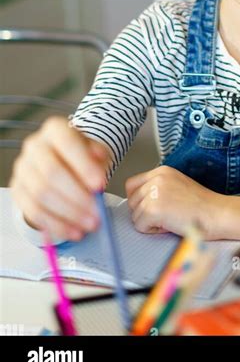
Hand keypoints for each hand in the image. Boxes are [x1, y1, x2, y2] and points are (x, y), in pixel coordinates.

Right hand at [9, 116, 111, 241]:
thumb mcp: (94, 150)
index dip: (83, 165)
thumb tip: (99, 159)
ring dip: (68, 214)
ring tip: (89, 225)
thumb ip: (98, 154)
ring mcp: (22, 169)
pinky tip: (73, 231)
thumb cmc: (80, 156)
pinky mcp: (17, 190)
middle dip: (77, 197)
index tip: (100, 185)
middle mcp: (34, 146)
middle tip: (97, 214)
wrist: (61, 161)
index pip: (67, 144)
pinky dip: (55, 225)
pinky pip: (33, 211)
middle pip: (52, 173)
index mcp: (55, 130)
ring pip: (41, 195)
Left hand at [125, 165, 218, 238]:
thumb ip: (158, 188)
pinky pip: (140, 226)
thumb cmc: (202, 206)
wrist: (217, 214)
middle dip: (145, 213)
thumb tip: (139, 202)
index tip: (152, 207)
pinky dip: (153, 231)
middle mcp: (156, 178)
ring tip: (171, 219)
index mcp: (162, 171)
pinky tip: (170, 225)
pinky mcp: (153, 209)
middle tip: (167, 215)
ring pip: (135, 215)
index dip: (139, 200)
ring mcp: (154, 192)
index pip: (132, 184)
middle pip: (131, 201)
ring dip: (150, 222)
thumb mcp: (178, 186)